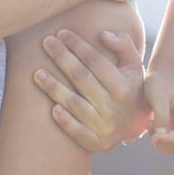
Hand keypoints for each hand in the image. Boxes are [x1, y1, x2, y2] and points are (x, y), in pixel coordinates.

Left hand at [31, 27, 151, 150]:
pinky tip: (52, 107)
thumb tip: (103, 34)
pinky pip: (76, 131)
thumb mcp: (134, 65)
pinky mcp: (96, 142)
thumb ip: (123, 45)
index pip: (95, 61)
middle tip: (46, 42)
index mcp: (124, 86)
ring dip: (53, 87)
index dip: (77, 45)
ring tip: (37, 72)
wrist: (137, 125)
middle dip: (62, 57)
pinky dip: (64, 120)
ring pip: (74, 103)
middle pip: (81, 78)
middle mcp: (113, 106)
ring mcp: (104, 126)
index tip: (61, 32)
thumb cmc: (131, 87)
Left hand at [144, 73, 173, 153]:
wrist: (161, 73)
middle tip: (150, 130)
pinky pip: (168, 140)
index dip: (168, 139)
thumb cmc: (159, 82)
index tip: (153, 136)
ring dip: (160, 142)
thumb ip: (161, 116)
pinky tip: (151, 124)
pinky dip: (159, 138)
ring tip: (150, 126)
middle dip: (164, 142)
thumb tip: (160, 136)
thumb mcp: (158, 97)